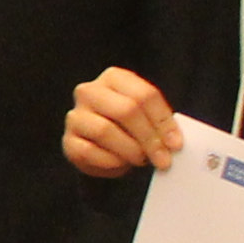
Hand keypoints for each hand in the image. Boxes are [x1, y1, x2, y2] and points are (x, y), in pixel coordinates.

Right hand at [65, 66, 184, 180]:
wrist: (103, 146)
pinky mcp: (68, 140)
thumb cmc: (130, 128)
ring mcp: (75, 115)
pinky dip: (111, 162)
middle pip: (125, 110)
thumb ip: (160, 123)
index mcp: (114, 78)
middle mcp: (90, 91)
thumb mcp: (148, 117)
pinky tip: (121, 164)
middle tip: (163, 158)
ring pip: (105, 130)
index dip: (163, 121)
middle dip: (149, 138)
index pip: (144, 95)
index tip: (175, 144)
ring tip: (141, 160)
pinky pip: (89, 152)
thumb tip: (172, 143)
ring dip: (130, 150)